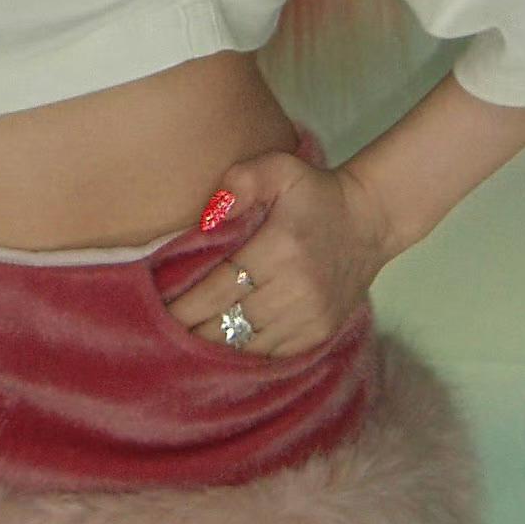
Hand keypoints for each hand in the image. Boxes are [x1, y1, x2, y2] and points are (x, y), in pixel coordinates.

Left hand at [163, 148, 400, 357]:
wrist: (370, 220)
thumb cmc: (315, 192)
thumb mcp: (281, 168)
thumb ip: (242, 180)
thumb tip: (209, 215)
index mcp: (281, 249)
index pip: (219, 288)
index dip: (184, 305)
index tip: (154, 311)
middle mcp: (296, 290)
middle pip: (228, 323)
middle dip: (191, 332)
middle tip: (158, 335)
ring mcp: (310, 317)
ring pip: (248, 346)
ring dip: (214, 348)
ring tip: (181, 348)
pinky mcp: (319, 333)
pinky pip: (271, 355)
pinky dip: (244, 355)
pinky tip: (220, 352)